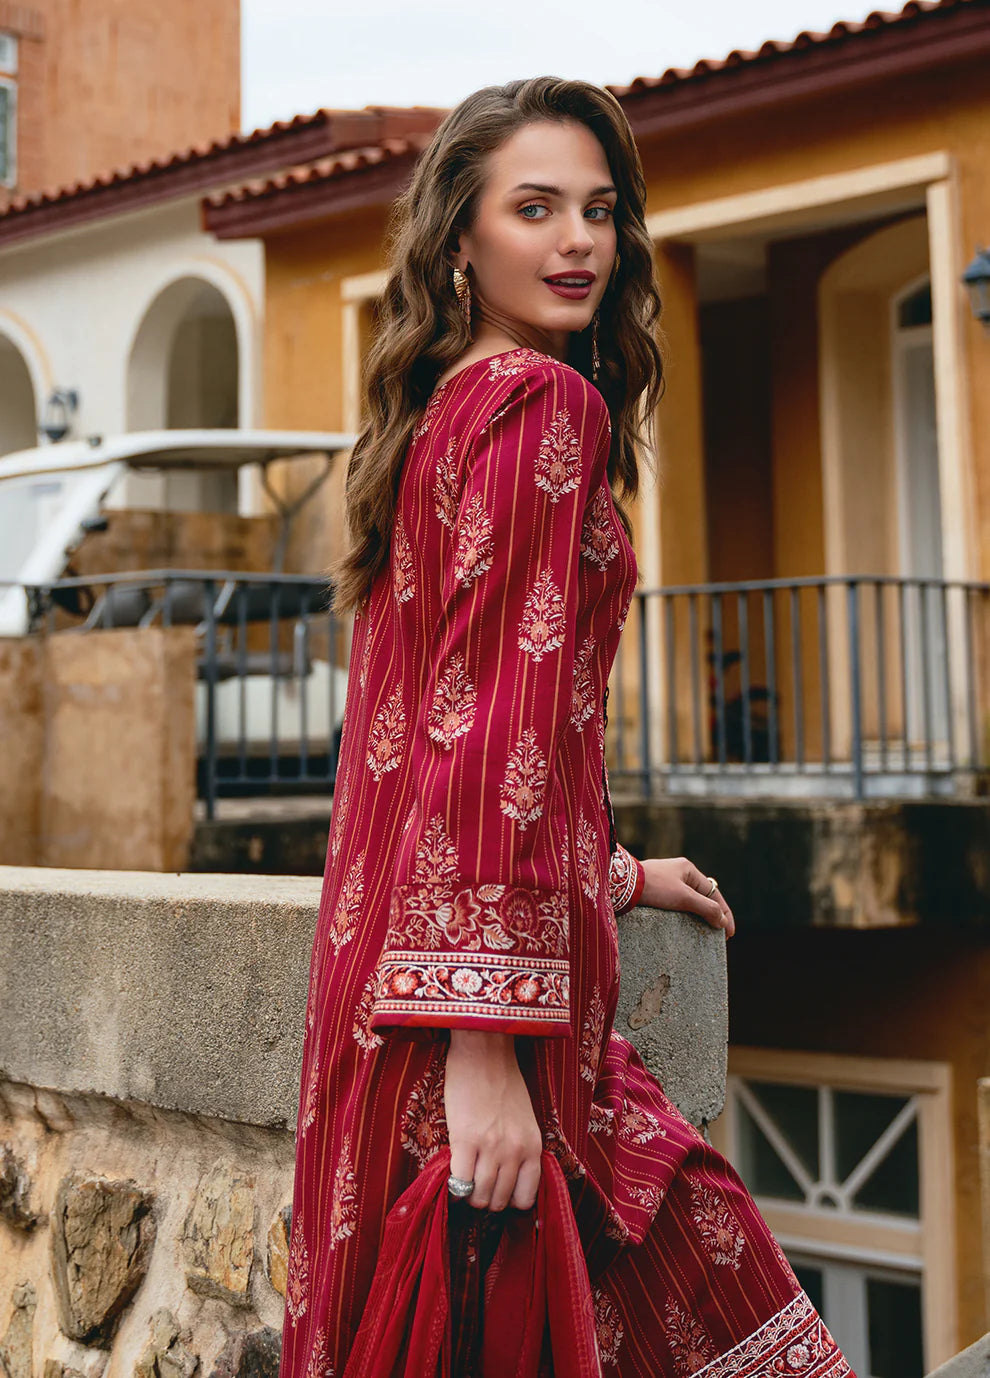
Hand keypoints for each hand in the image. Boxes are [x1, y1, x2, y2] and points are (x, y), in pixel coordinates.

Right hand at [443, 1029, 542, 1211]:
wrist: (484, 1049)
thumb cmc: (502, 1079)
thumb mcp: (523, 1118)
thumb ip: (518, 1147)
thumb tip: (503, 1175)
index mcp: (533, 1146)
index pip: (526, 1197)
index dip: (509, 1200)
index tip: (497, 1192)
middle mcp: (515, 1151)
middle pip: (498, 1200)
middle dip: (485, 1199)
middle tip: (475, 1187)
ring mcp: (490, 1148)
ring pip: (478, 1196)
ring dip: (468, 1195)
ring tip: (462, 1183)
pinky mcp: (464, 1140)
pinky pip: (459, 1182)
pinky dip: (453, 1187)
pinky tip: (450, 1177)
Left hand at [639, 857, 734, 936]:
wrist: (620, 884)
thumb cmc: (654, 886)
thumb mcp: (683, 897)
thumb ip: (706, 908)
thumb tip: (723, 921)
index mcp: (688, 869)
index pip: (713, 893)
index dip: (724, 913)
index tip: (729, 933)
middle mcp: (678, 874)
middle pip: (702, 897)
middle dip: (712, 915)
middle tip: (719, 936)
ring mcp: (666, 883)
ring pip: (689, 902)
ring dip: (698, 917)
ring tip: (705, 934)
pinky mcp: (655, 892)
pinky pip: (676, 906)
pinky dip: (684, 916)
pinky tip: (684, 928)